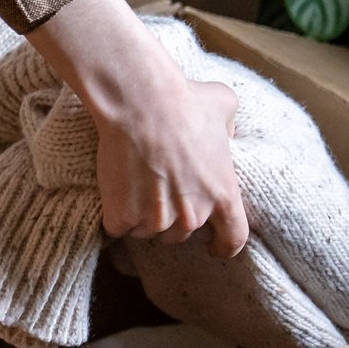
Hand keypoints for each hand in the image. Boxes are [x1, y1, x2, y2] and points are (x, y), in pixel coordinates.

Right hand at [25, 0, 249, 257]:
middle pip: (181, 234)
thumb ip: (230, 131)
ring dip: (142, 217)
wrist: (139, 101)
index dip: (223, 246)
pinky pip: (119, 228)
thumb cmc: (184, 100)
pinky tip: (115, 191)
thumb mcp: (224, 107)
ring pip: (148, 232)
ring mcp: (156, 220)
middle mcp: (192, 216)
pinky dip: (115, 215)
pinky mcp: (123, 217)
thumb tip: (225, 137)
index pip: (233, 240)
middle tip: (160, 190)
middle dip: (172, 218)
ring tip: (135, 185)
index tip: (212, 247)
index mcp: (223, 196)